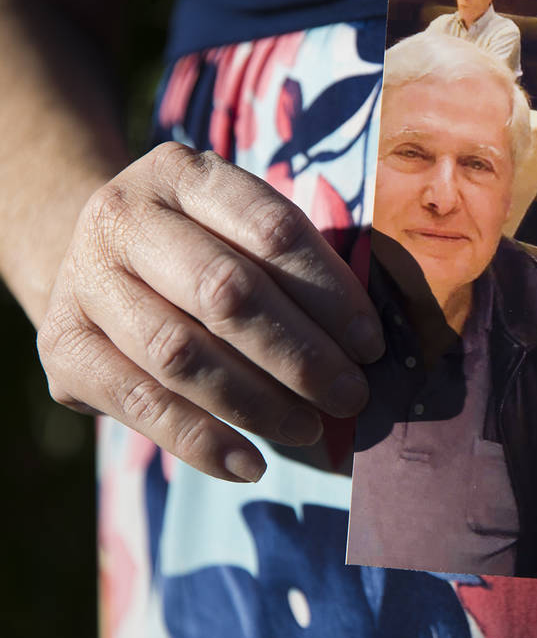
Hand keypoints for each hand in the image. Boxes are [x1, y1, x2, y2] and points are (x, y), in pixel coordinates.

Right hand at [37, 143, 383, 481]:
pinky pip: (141, 405)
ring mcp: (85, 281)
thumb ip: (298, 269)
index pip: (272, 229)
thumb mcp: (243, 231)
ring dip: (259, 403)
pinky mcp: (64, 348)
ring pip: (182, 353)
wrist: (95, 263)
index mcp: (184, 174)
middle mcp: (124, 217)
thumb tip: (366, 346)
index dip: (330, 292)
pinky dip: (203, 442)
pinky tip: (253, 464)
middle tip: (351, 395)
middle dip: (301, 354)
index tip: (371, 344)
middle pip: (226, 293)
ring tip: (310, 428)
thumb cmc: (203, 248)